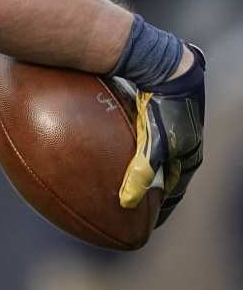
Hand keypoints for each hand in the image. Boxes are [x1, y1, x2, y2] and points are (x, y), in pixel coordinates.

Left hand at [119, 45, 203, 227]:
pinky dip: (125, 149)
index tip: (146, 224)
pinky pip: (138, 138)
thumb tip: (126, 203)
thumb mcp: (155, 143)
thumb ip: (141, 173)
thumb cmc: (162, 106)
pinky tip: (100, 151)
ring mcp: (170, 127)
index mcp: (189, 154)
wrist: (164, 65)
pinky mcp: (156, 112)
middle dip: (149, 192)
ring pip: (151, 157)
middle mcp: (183, 142)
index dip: (161, 209)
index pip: (175, 191)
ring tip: (116, 184)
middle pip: (163, 175)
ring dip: (137, 172)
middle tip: (131, 208)